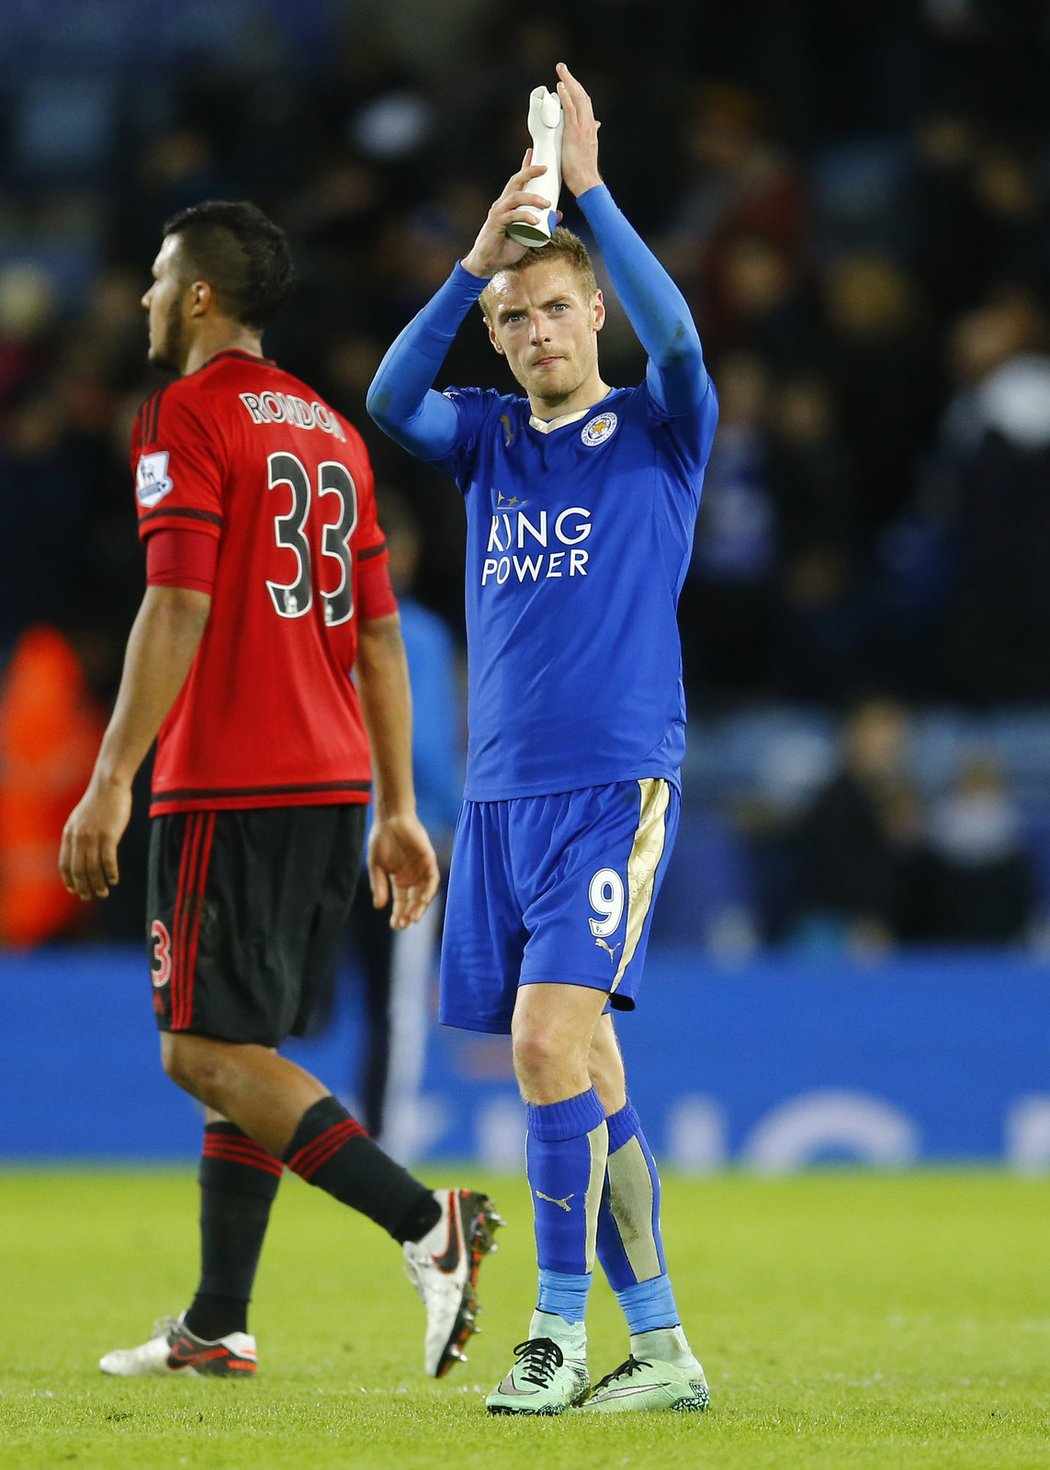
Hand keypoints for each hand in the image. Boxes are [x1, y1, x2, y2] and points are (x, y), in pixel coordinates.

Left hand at [59, 774, 132, 900]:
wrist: (109, 785)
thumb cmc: (99, 801)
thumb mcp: (81, 819)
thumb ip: (78, 835)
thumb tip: (80, 851)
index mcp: (69, 834)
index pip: (65, 864)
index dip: (69, 879)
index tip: (74, 890)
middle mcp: (78, 838)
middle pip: (78, 869)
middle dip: (83, 886)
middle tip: (89, 896)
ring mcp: (93, 837)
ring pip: (93, 868)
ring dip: (98, 884)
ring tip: (104, 892)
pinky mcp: (109, 835)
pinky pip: (108, 860)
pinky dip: (110, 873)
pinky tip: (114, 879)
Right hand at [367, 813, 439, 929]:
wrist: (390, 818)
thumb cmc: (381, 840)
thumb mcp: (376, 866)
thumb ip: (378, 885)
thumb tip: (379, 907)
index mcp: (399, 879)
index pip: (401, 902)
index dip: (399, 914)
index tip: (395, 925)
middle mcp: (412, 877)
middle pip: (413, 900)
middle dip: (410, 913)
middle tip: (404, 925)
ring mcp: (421, 869)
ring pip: (424, 892)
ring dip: (420, 906)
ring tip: (414, 918)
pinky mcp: (429, 859)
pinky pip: (432, 878)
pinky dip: (429, 889)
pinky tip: (423, 899)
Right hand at [461, 153, 554, 277]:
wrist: (486, 265)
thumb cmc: (505, 250)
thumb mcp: (528, 235)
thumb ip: (542, 224)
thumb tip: (559, 214)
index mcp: (508, 204)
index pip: (517, 181)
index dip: (525, 166)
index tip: (534, 153)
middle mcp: (502, 204)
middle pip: (515, 181)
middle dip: (529, 171)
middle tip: (545, 168)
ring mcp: (498, 213)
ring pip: (515, 197)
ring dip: (532, 198)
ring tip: (547, 204)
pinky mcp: (495, 224)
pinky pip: (512, 216)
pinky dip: (524, 217)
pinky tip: (535, 221)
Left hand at [555, 62, 602, 197]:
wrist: (586, 182)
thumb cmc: (583, 170)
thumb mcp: (588, 148)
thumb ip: (590, 134)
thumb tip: (596, 125)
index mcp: (591, 128)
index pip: (585, 103)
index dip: (577, 90)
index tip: (569, 81)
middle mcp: (589, 124)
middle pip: (582, 96)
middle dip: (572, 80)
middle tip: (562, 68)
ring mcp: (582, 128)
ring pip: (577, 98)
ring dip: (568, 82)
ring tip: (560, 70)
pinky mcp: (575, 133)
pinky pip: (571, 109)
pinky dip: (566, 96)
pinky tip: (561, 87)